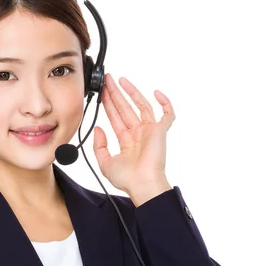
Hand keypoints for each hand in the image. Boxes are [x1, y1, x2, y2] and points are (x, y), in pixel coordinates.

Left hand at [92, 73, 175, 195]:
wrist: (142, 184)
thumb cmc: (127, 179)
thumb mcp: (105, 163)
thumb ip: (99, 146)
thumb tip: (98, 129)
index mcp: (126, 140)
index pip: (115, 116)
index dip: (108, 103)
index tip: (101, 92)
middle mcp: (138, 133)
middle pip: (125, 107)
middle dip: (116, 93)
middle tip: (108, 80)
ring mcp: (150, 131)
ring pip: (141, 106)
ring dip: (132, 92)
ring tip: (121, 81)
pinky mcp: (161, 131)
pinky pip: (167, 115)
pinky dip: (165, 103)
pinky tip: (156, 93)